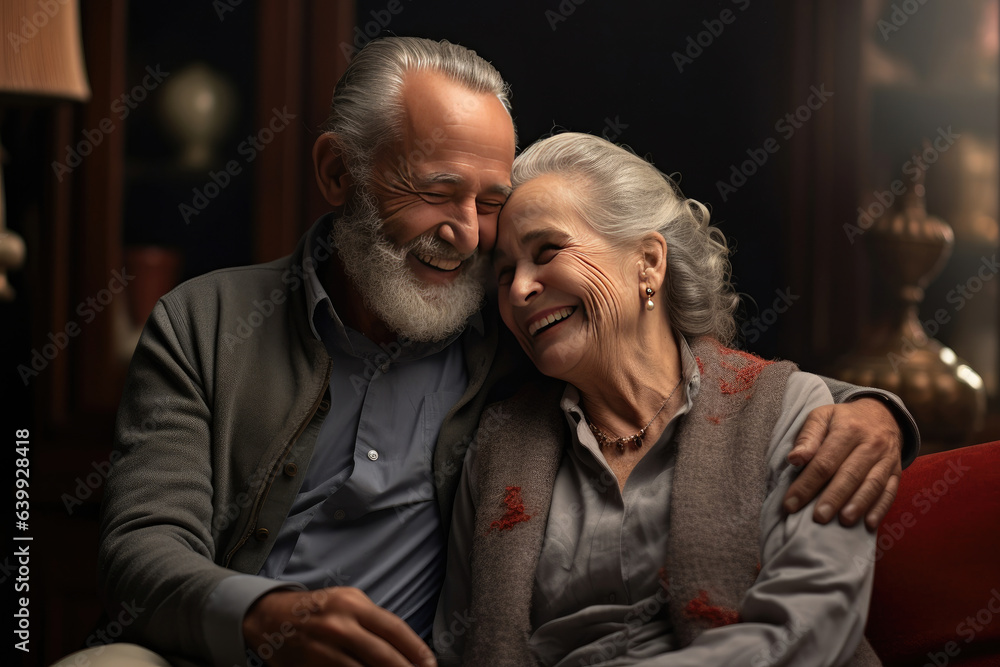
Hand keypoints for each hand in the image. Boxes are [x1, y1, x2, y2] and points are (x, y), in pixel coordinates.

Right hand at [243, 587, 436, 666]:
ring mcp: (322, 647)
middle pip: (383, 655)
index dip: (416, 650)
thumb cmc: (318, 610)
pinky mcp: (310, 666)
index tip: (430, 665)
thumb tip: (406, 648)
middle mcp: (339, 624)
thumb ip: (374, 621)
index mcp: (353, 604)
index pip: (394, 629)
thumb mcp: (347, 602)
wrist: (269, 617)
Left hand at [782, 398, 902, 530]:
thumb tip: (794, 459)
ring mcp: (887, 459)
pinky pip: (890, 491)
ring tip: (843, 522)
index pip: (825, 461)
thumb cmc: (843, 419)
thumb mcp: (821, 416)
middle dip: (833, 498)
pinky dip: (880, 509)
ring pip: (873, 484)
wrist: (881, 414)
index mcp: (848, 429)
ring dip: (858, 505)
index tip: (791, 503)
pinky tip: (868, 524)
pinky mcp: (896, 471)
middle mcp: (871, 444)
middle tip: (818, 518)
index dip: (807, 484)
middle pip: (850, 474)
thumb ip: (807, 436)